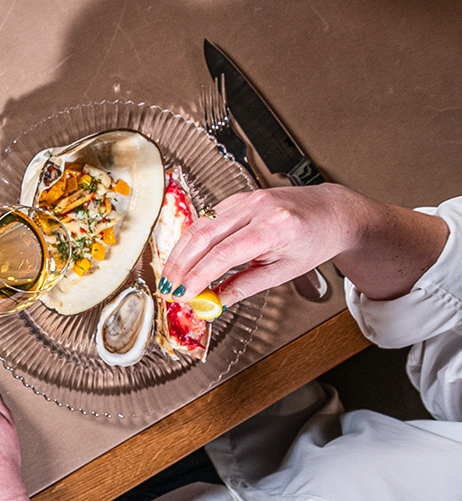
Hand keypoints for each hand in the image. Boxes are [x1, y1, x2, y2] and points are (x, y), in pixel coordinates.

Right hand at [158, 184, 367, 305]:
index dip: (198, 275)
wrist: (331, 211)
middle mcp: (258, 206)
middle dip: (181, 265)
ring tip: (171, 277)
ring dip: (180, 254)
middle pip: (204, 236)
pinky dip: (192, 241)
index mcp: (276, 226)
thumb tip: (215, 302)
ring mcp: (246, 198)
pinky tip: (186, 258)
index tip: (183, 294)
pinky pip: (206, 219)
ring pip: (199, 226)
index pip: (225, 253)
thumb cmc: (315, 240)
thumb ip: (246, 286)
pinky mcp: (238, 198)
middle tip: (168, 289)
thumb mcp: (285, 271)